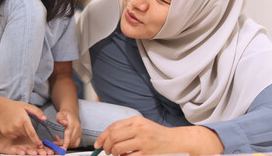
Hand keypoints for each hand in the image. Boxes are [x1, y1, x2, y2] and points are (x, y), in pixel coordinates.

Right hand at [0, 98, 46, 148]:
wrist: (1, 108)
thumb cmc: (16, 107)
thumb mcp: (27, 106)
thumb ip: (37, 112)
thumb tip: (45, 118)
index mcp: (24, 119)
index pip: (32, 133)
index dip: (36, 140)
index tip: (40, 146)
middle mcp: (17, 126)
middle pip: (27, 134)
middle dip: (27, 130)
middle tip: (23, 122)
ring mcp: (11, 130)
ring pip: (21, 135)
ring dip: (21, 131)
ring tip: (17, 122)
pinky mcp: (6, 133)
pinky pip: (14, 136)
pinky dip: (15, 132)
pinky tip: (13, 125)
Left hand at [53, 110, 80, 148]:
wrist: (71, 113)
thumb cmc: (65, 114)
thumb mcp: (60, 114)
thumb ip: (61, 118)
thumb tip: (64, 122)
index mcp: (72, 123)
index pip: (69, 134)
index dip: (66, 142)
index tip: (63, 148)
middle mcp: (77, 128)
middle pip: (70, 140)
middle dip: (62, 144)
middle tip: (55, 143)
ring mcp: (79, 132)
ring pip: (73, 143)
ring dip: (65, 144)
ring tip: (58, 140)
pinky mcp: (79, 135)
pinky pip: (75, 144)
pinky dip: (69, 145)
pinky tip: (64, 141)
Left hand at [94, 116, 223, 155]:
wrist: (174, 140)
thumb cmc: (155, 133)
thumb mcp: (141, 125)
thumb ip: (126, 128)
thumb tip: (107, 137)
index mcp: (136, 120)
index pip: (113, 127)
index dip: (102, 136)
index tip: (98, 143)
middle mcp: (139, 129)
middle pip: (114, 137)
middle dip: (106, 146)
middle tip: (106, 150)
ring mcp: (143, 141)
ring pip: (119, 148)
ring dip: (113, 153)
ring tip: (115, 154)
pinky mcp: (147, 153)